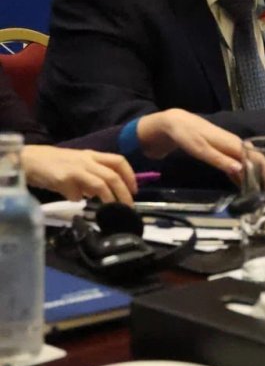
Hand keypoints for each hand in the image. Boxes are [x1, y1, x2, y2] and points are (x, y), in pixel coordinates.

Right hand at [22, 145, 136, 203]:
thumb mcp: (78, 163)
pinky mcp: (64, 180)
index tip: (134, 190)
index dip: (130, 176)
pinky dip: (78, 199)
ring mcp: (76, 170)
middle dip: (124, 193)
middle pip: (113, 176)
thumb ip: (92, 175)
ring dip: (109, 199)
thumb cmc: (55, 163)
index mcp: (92, 155)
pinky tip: (73, 199)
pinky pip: (76, 194)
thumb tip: (102, 193)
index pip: (119, 161)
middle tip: (128, 207)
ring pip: (100, 185)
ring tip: (112, 210)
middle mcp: (87, 161)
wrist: (29, 160)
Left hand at [135, 109, 264, 185]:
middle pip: (256, 161)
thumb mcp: (202, 150)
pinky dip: (243, 173)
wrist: (176, 124)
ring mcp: (230, 147)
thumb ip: (220, 160)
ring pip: (248, 163)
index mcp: (233, 144)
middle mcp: (235, 145)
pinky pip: (238, 163)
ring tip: (264, 189)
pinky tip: (244, 183)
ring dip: (257, 175)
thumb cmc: (188, 136)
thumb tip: (240, 170)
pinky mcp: (223, 151)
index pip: (256, 158)